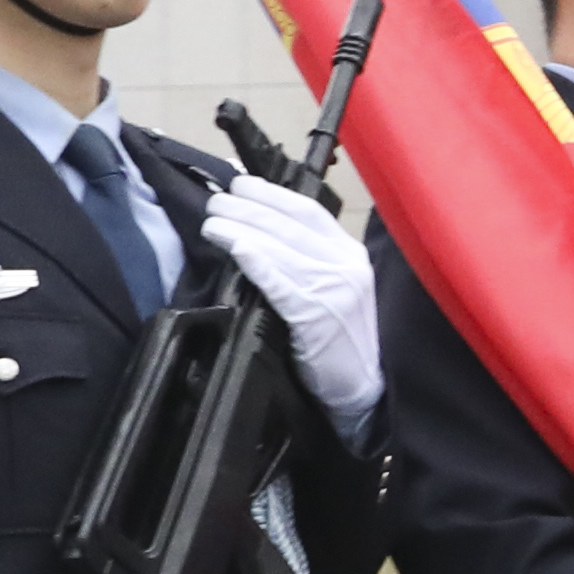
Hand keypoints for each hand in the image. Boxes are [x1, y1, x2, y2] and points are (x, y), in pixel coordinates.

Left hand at [201, 174, 380, 430]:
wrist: (361, 390)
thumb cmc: (340, 342)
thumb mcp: (334, 290)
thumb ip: (307, 261)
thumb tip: (260, 233)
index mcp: (350, 254)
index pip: (309, 211)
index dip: (272, 194)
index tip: (241, 183)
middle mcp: (346, 264)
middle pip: (290, 223)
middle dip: (249, 207)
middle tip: (217, 199)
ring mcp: (334, 288)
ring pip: (281, 247)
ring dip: (242, 229)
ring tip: (213, 222)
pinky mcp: (317, 315)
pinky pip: (280, 280)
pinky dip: (257, 259)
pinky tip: (236, 246)